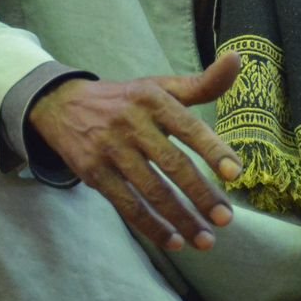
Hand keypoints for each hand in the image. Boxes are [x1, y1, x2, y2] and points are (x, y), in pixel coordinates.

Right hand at [28, 53, 244, 252]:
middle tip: (225, 219)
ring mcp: (111, 150)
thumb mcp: (160, 86)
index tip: (236, 173)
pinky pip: (126, 206)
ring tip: (205, 240)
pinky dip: (151, 227)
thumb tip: (237, 59)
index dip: (212, 150)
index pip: (188, 127)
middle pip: (172, 165)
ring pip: (151, 191)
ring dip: (180, 218)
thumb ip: (202, 83)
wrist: (62, 104)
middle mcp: (132, 123)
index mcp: (153, 99)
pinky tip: (174, 241)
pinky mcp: (94, 174)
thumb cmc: (127, 99)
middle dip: (201, 194)